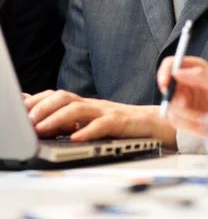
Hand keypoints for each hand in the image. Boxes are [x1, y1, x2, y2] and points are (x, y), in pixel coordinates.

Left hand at [24, 90, 175, 147]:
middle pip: (66, 97)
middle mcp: (95, 105)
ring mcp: (109, 112)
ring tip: (43, 129)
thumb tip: (43, 122)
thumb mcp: (95, 122)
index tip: (21, 107)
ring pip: (80, 109)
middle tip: (28, 120)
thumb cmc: (125, 125)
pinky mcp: (122, 123)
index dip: (38, 100)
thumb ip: (73, 120)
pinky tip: (75, 138)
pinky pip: (103, 125)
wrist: (158, 124)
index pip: (58, 96)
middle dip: (43, 107)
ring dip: (58, 118)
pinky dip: (87, 131)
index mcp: (87, 105)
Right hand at [156, 56, 207, 136]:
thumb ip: (200, 75)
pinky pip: (175, 120)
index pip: (171, 64)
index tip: (165, 85)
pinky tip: (200, 124)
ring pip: (170, 106)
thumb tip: (177, 72)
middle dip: (175, 99)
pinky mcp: (181, 115)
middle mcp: (185, 81)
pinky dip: (187, 124)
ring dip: (186, 115)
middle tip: (186, 105)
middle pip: (166, 87)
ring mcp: (181, 99)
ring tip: (202, 117)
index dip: (164, 72)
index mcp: (194, 68)